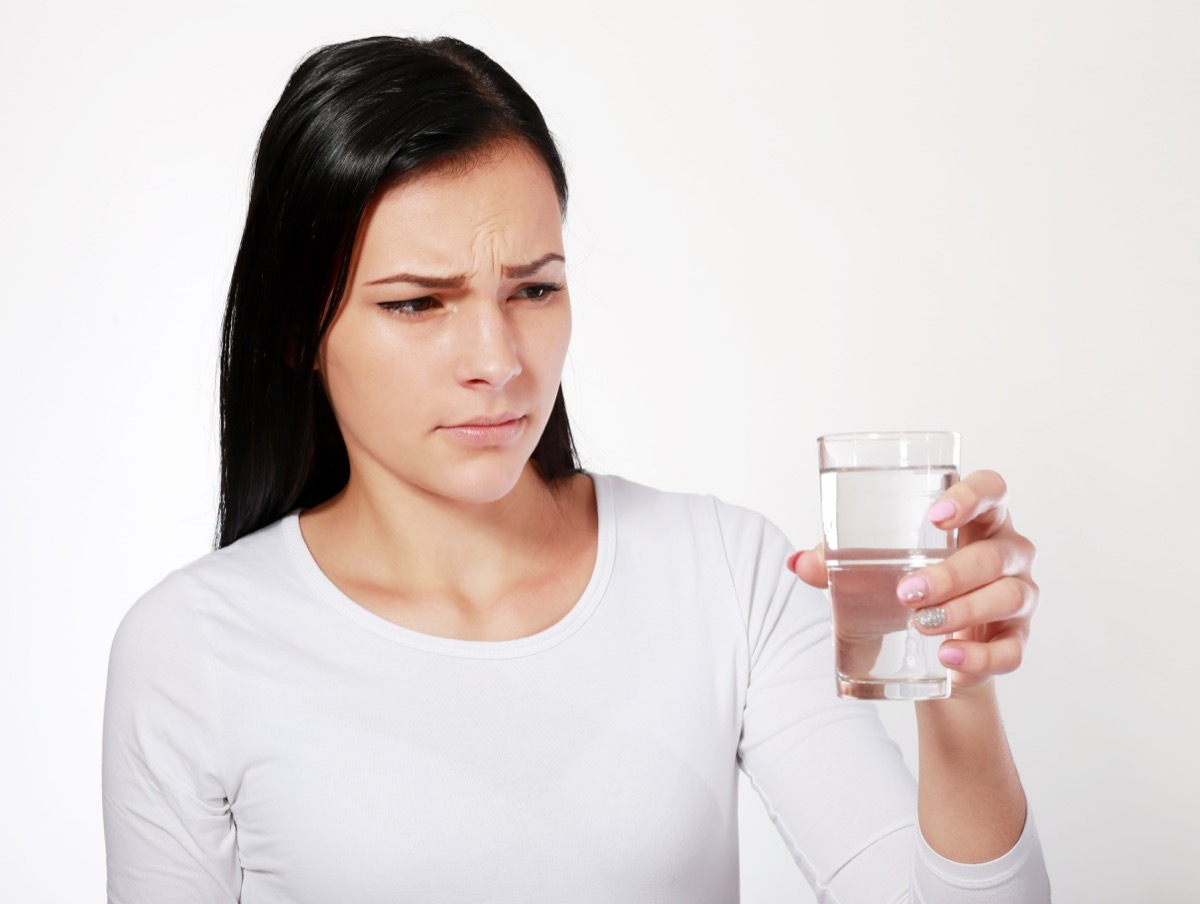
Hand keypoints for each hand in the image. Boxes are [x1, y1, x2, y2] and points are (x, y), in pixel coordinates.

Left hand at [787, 469, 1038, 692]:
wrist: (933, 651)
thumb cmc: (907, 583)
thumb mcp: (873, 566)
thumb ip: (838, 559)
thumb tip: (799, 563)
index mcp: (977, 518)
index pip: (991, 489)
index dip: (971, 497)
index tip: (936, 517)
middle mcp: (1007, 550)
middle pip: (993, 553)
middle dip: (950, 574)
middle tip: (906, 593)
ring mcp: (1019, 593)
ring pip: (1008, 596)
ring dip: (964, 612)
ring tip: (922, 625)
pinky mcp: (1017, 637)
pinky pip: (1012, 649)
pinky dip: (981, 658)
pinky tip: (950, 660)